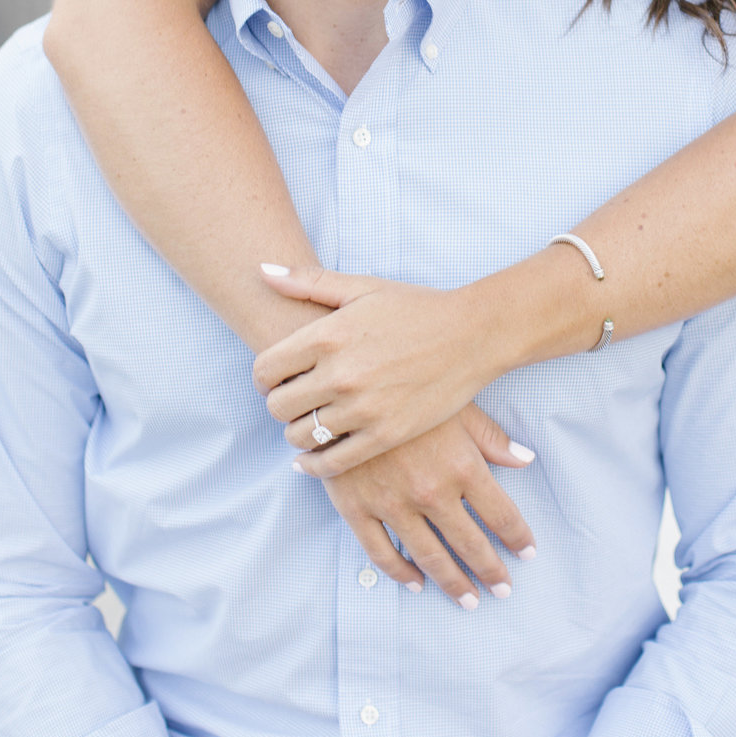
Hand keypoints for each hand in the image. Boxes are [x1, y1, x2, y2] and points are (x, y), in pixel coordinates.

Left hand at [252, 267, 511, 473]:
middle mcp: (340, 373)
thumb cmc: (417, 307)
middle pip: (277, 406)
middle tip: (294, 401)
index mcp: (328, 334)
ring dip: (298, 432)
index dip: (265, 376)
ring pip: (300, 436)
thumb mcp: (363, 286)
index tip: (276, 378)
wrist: (473, 335)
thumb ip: (309, 281)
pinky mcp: (385, 435)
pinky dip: (314, 465)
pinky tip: (312, 458)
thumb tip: (262, 271)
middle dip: (279, 404)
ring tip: (310, 422)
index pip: (265, 369)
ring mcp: (362, 408)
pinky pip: (331, 462)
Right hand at [306, 405, 536, 606]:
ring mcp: (392, 505)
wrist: (342, 384)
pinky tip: (416, 583)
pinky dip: (400, 573)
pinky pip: (381, 553)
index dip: (518, 538)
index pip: (501, 515)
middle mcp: (431, 492)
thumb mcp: (456, 404)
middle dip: (491, 570)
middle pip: (470, 544)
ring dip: (453, 583)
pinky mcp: (356, 509)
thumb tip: (526, 460)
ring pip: (429, 557)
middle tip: (504, 590)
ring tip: (469, 600)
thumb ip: (491, 438)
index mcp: (461, 465)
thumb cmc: (406, 388)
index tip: (528, 554)